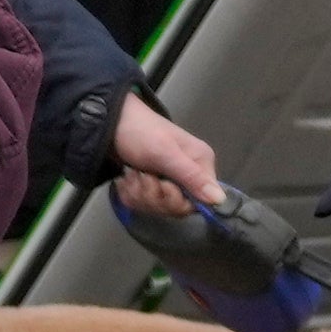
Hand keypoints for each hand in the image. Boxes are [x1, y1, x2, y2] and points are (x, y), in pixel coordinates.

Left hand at [106, 96, 222, 220]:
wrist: (110, 123)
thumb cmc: (140, 132)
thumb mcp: (165, 153)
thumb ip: (192, 177)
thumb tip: (220, 199)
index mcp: (200, 164)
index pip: (199, 201)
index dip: (177, 200)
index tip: (162, 185)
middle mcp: (189, 175)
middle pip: (176, 207)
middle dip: (153, 196)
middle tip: (142, 176)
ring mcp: (169, 180)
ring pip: (157, 207)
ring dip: (139, 193)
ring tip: (131, 173)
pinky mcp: (151, 186)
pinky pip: (143, 204)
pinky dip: (130, 193)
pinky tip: (126, 178)